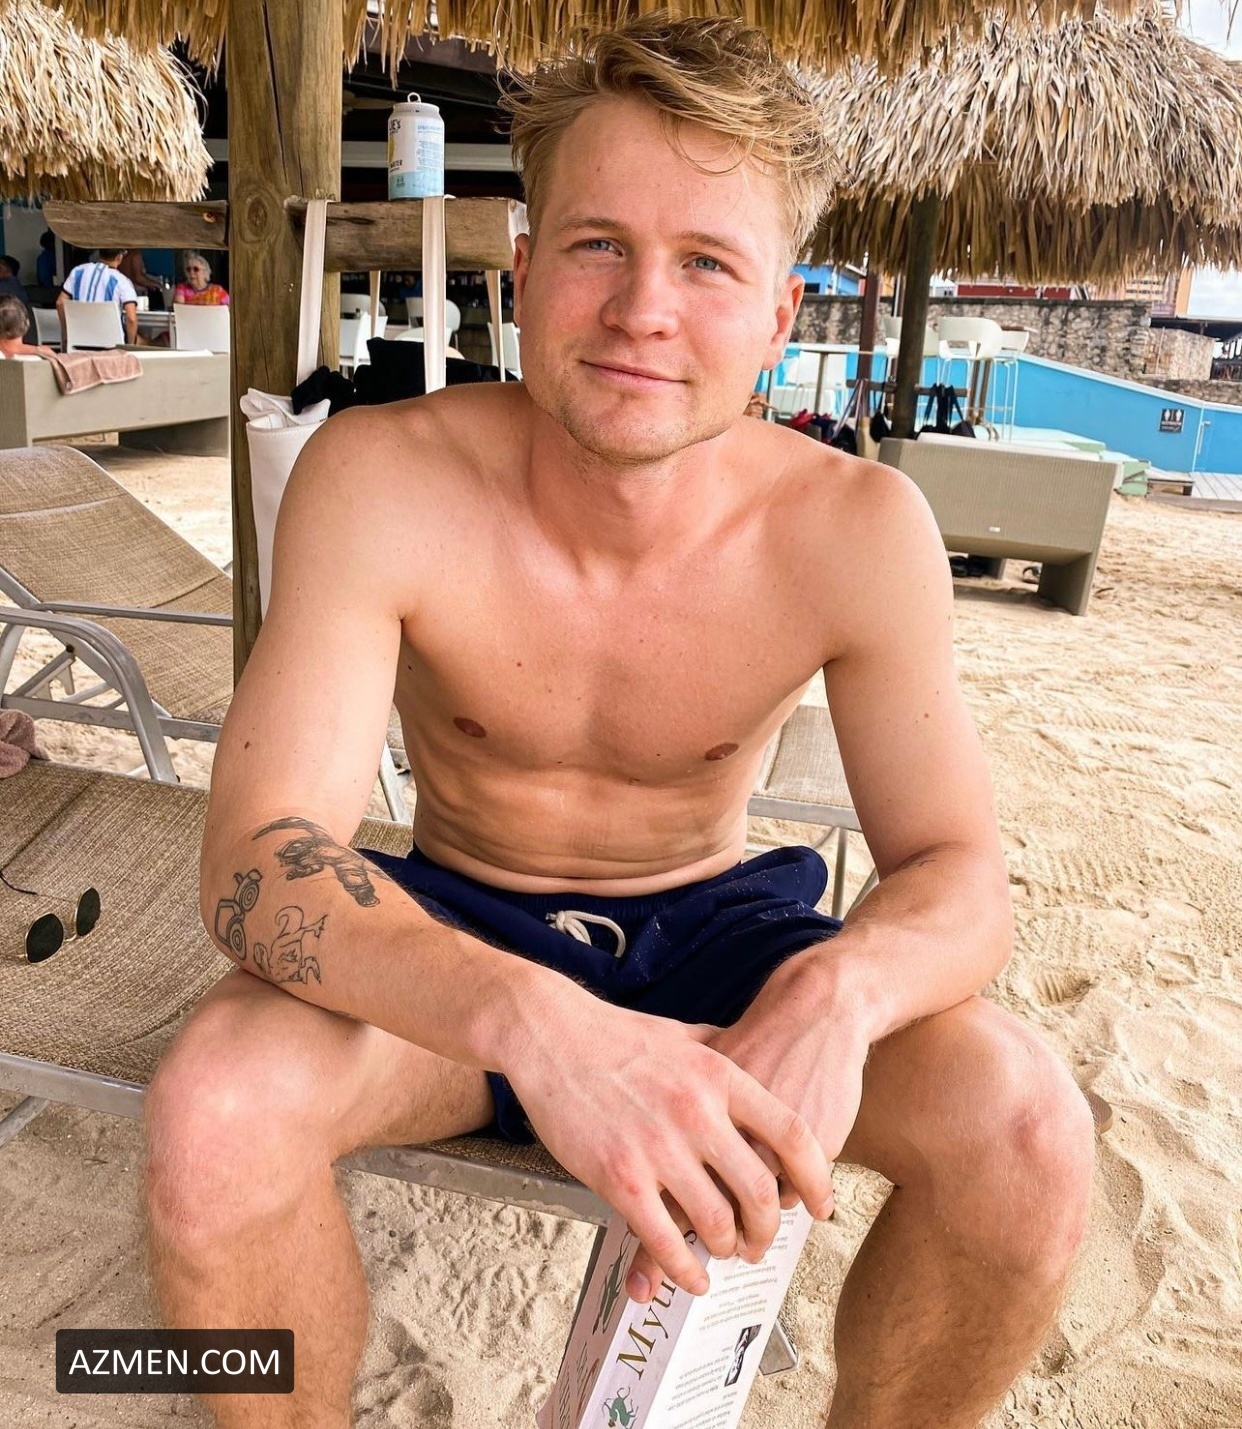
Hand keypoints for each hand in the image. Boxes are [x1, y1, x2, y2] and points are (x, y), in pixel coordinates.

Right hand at [505, 994, 833, 1301]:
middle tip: (760, 1242)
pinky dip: (684, 1270)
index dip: (817, 1179)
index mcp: (720, 1077)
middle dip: (768, 1230)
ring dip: (725, 1249)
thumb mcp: (686, 1034)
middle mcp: (697, 1113)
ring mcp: (658, 1148)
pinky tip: (689, 1276)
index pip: (792, 1135)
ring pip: (716, 1224)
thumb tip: (754, 1060)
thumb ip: (725, 1053)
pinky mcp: (619, 1176)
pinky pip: (664, 1241)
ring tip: (721, 1251)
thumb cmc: (617, 1036)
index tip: (822, 1206)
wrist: (550, 1035)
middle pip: (761, 1192)